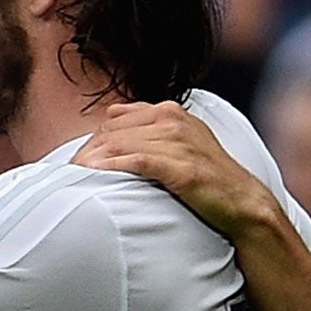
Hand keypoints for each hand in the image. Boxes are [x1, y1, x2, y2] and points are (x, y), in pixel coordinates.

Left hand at [75, 101, 276, 238]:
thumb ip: (146, 123)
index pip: (114, 120)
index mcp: (169, 111)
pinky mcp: (183, 167)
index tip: (78, 160)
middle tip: (69, 171)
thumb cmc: (205, 173)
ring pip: (121, 145)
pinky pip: (139, 161)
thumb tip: (111, 111)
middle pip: (112, 132)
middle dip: (87, 151)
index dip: (92, 140)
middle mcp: (173, 121)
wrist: (242, 199)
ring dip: (93, 160)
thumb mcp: (178, 138)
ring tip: (74, 175)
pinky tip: (95, 173)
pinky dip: (114, 165)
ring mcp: (179, 143)